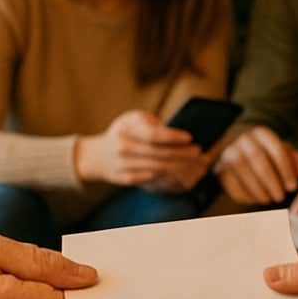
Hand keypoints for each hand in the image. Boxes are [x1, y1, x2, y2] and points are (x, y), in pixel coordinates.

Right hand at [75, 109, 204, 187]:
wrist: (98, 155)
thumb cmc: (124, 132)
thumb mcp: (133, 119)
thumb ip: (153, 123)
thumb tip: (181, 132)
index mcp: (125, 129)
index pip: (152, 134)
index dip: (173, 137)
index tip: (191, 137)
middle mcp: (122, 147)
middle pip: (158, 153)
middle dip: (182, 153)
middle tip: (200, 152)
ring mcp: (123, 165)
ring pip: (158, 168)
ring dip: (180, 167)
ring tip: (196, 163)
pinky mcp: (126, 179)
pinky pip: (153, 178)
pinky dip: (170, 176)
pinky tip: (183, 173)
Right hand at [214, 125, 297, 204]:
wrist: (244, 154)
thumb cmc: (272, 157)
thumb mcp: (287, 155)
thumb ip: (297, 162)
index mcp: (263, 134)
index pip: (276, 148)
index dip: (285, 169)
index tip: (292, 187)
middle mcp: (244, 140)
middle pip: (257, 157)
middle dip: (270, 180)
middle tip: (280, 197)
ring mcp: (230, 152)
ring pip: (242, 169)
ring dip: (257, 188)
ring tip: (269, 200)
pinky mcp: (221, 168)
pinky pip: (231, 182)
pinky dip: (244, 194)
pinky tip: (256, 200)